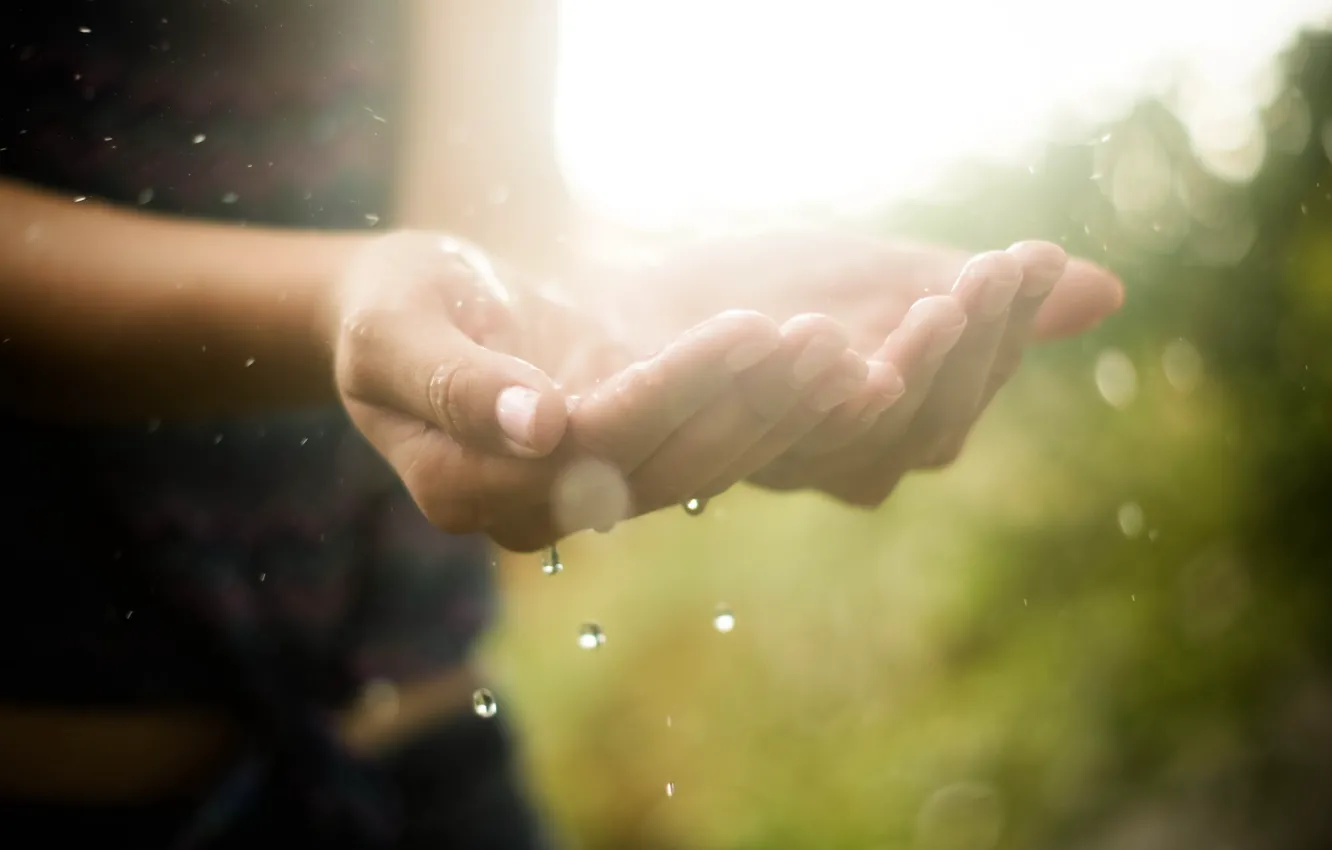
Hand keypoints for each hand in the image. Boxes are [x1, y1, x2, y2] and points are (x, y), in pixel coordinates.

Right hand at [329, 231, 822, 550]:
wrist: (405, 312)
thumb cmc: (383, 308)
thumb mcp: (392, 332)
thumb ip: (453, 382)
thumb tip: (539, 427)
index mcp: (467, 488)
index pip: (593, 444)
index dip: (676, 390)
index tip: (750, 328)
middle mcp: (532, 509)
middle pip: (661, 465)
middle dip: (747, 402)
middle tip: (823, 338)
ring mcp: (581, 492)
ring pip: (696, 465)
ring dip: (773, 412)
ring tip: (840, 351)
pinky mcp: (621, 460)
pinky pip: (701, 447)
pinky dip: (763, 412)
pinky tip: (824, 371)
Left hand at [598, 231, 1123, 504]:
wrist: (628, 296)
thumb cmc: (765, 290)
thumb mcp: (880, 280)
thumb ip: (971, 299)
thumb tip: (1107, 289)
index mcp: (881, 433)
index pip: (957, 400)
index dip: (1000, 339)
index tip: (1029, 261)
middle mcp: (825, 464)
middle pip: (914, 429)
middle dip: (962, 351)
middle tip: (990, 273)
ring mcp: (751, 459)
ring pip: (835, 437)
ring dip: (891, 369)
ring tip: (929, 297)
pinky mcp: (665, 448)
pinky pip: (728, 432)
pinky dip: (768, 384)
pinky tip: (798, 329)